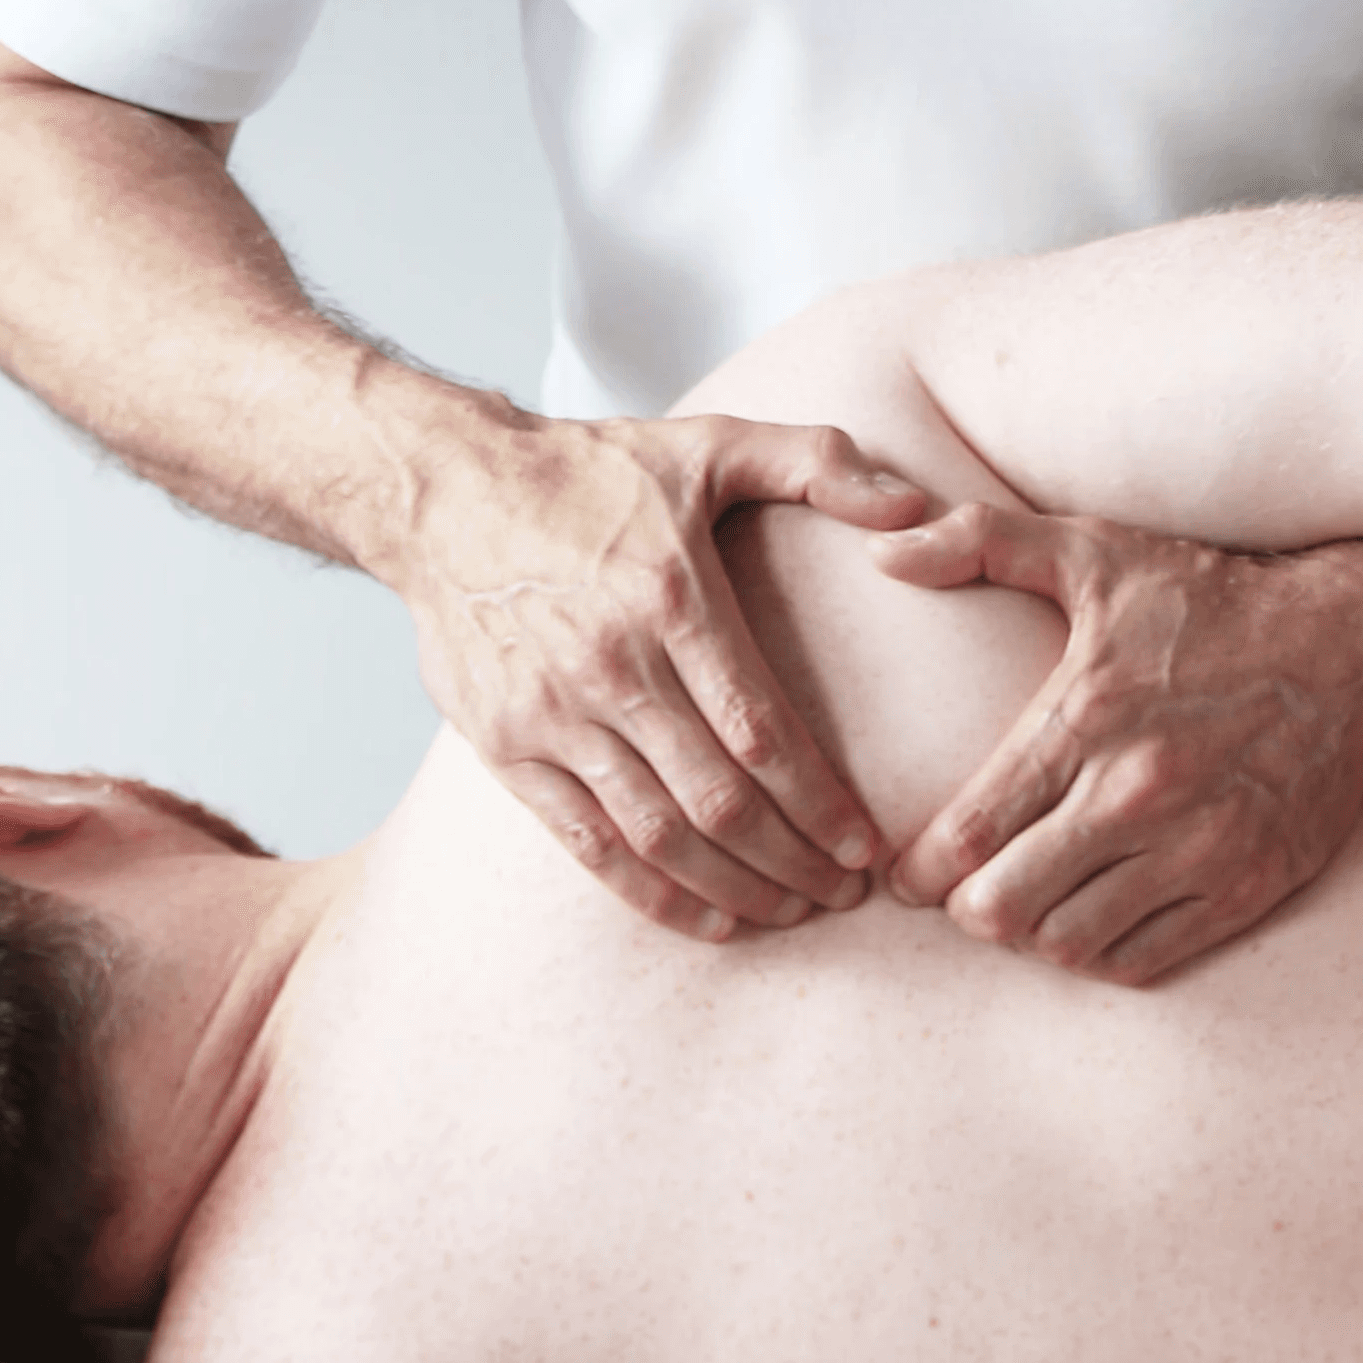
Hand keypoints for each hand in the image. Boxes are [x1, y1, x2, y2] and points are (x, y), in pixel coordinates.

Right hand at [393, 413, 923, 939]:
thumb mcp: (708, 443)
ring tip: (787, 914)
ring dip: (731, 889)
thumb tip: (918, 508)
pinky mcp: (505, 747)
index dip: (820, 804)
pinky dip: (648, 894)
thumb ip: (820, 463)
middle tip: (842, 895)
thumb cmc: (589, 473)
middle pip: (718, 799)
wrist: (444, 492)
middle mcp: (609, 664)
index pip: (761, 730)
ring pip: (656, 833)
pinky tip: (704, 920)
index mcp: (668, 596)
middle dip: (791, 862)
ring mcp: (551, 713)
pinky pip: (585, 843)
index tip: (865, 849)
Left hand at [866, 503, 1362, 983]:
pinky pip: (1141, 961)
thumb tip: (881, 549)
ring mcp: (1200, 848)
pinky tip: (1087, 915)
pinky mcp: (1248, 887)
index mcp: (1089, 717)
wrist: (1357, 645)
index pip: (968, 833)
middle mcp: (1141, 792)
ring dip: (1030, 933)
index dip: (918, 871)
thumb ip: (978, 541)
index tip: (907, 875)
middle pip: (1004, 906)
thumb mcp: (1094, 551)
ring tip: (1023, 901)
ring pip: (1067, 943)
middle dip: (966, 908)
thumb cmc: (1209, 601)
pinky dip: (1098, 953)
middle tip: (961, 891)